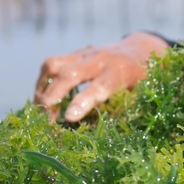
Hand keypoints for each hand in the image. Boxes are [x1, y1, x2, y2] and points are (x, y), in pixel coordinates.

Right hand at [34, 32, 168, 121]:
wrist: (141, 49)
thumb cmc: (142, 78)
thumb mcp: (141, 93)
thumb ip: (124, 108)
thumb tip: (106, 135)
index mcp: (121, 71)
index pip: (99, 86)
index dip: (83, 102)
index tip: (68, 118)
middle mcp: (101, 59)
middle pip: (70, 74)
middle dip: (54, 97)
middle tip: (46, 120)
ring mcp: (85, 54)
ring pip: (55, 66)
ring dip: (43, 89)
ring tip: (40, 112)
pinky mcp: (75, 53)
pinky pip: (51, 64)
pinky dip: (43, 82)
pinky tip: (41, 99)